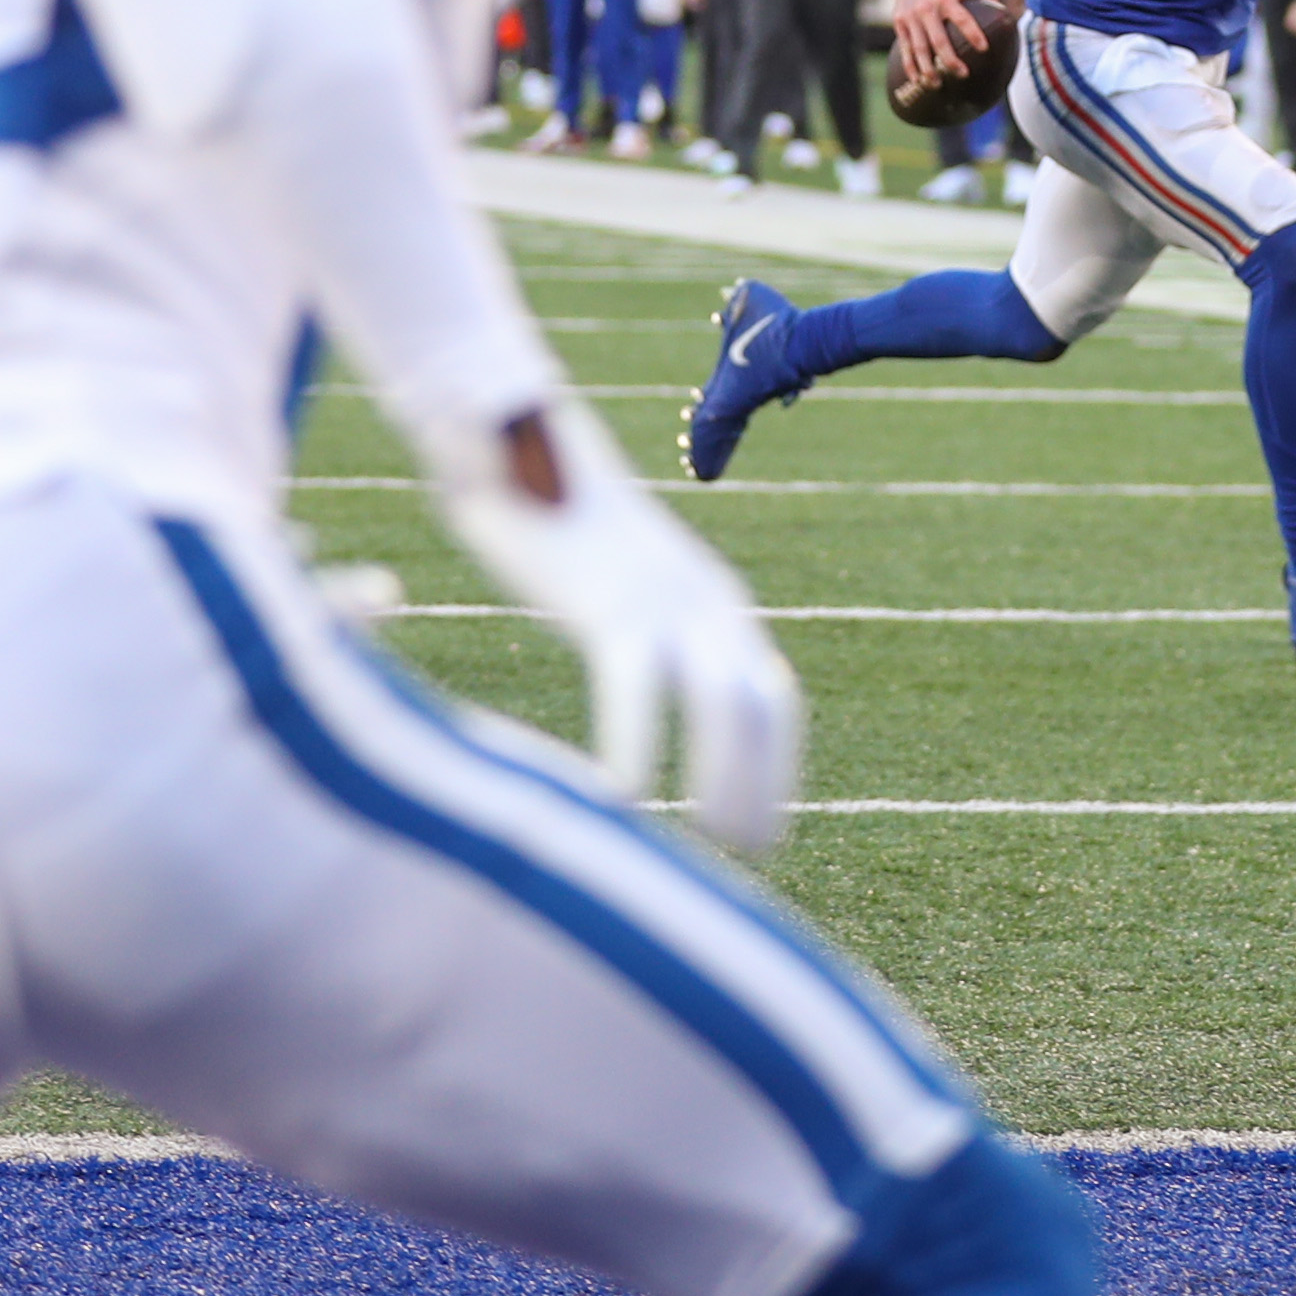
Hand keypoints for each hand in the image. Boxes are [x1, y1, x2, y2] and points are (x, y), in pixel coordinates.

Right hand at [435, 401, 800, 851]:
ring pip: (722, 706)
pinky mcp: (610, 604)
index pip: (774, 699)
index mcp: (716, 601)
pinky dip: (634, 747)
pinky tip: (618, 798)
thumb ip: (652, 634)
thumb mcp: (626, 585)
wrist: (520, 438)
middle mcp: (706, 601)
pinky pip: (636, 693)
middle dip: (761, 789)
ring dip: (722, 782)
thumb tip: (664, 696)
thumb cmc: (562, 524)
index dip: (776, 770)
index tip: (760, 832)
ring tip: (704, 845)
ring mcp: (663, 601)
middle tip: (746, 858)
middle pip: (760, 711)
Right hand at [880, 0, 1002, 92]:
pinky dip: (911, 67)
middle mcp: (927, 8)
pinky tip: (918, 81)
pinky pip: (906, 50)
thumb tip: (1007, 14)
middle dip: (950, 60)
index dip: (973, 33)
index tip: (984, 49)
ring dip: (928, 69)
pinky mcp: (900, 25)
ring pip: (919, 49)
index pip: (962, 18)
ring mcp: (911, 18)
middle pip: (939, 40)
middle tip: (963, 74)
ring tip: (938, 84)